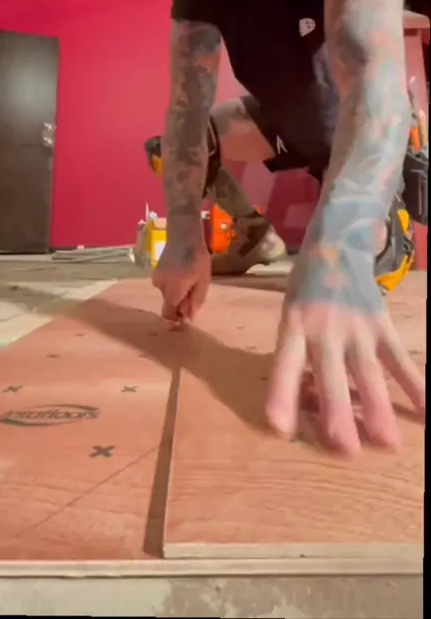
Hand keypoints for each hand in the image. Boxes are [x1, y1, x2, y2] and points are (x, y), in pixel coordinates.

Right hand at [152, 235, 210, 323]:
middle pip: (169, 303)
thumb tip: (189, 317)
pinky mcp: (156, 270)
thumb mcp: (203, 281)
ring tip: (189, 278)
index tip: (187, 313)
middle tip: (193, 289)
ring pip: (167, 293)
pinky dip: (173, 283)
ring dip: (177, 291)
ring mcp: (157, 277)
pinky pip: (165, 284)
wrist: (184, 234)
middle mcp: (161, 286)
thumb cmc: (197, 258)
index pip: (168, 313)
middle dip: (180, 302)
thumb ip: (196, 300)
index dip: (176, 318)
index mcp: (173, 290)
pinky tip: (182, 272)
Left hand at [266, 267, 424, 455]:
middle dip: (338, 412)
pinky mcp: (382, 324)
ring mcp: (357, 327)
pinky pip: (398, 358)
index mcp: (294, 326)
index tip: (278, 428)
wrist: (336, 244)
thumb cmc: (305, 291)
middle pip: (330, 374)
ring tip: (386, 443)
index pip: (285, 364)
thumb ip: (299, 355)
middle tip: (344, 449)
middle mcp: (324, 328)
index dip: (281, 395)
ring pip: (368, 371)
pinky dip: (414, 384)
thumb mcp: (290, 316)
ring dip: (378, 407)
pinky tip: (425, 410)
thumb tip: (309, 406)